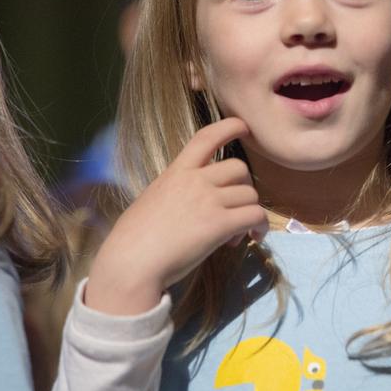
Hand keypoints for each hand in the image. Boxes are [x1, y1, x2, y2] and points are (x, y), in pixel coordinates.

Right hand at [85, 117, 267, 314]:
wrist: (130, 263)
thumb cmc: (134, 238)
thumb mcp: (153, 199)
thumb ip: (177, 192)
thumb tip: (193, 202)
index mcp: (176, 172)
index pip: (206, 137)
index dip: (229, 127)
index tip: (244, 127)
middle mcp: (195, 180)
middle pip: (239, 168)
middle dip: (244, 186)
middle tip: (236, 209)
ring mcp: (209, 200)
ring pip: (250, 194)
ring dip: (250, 212)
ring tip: (237, 234)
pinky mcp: (220, 224)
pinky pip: (256, 215)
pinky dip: (260, 226)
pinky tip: (252, 237)